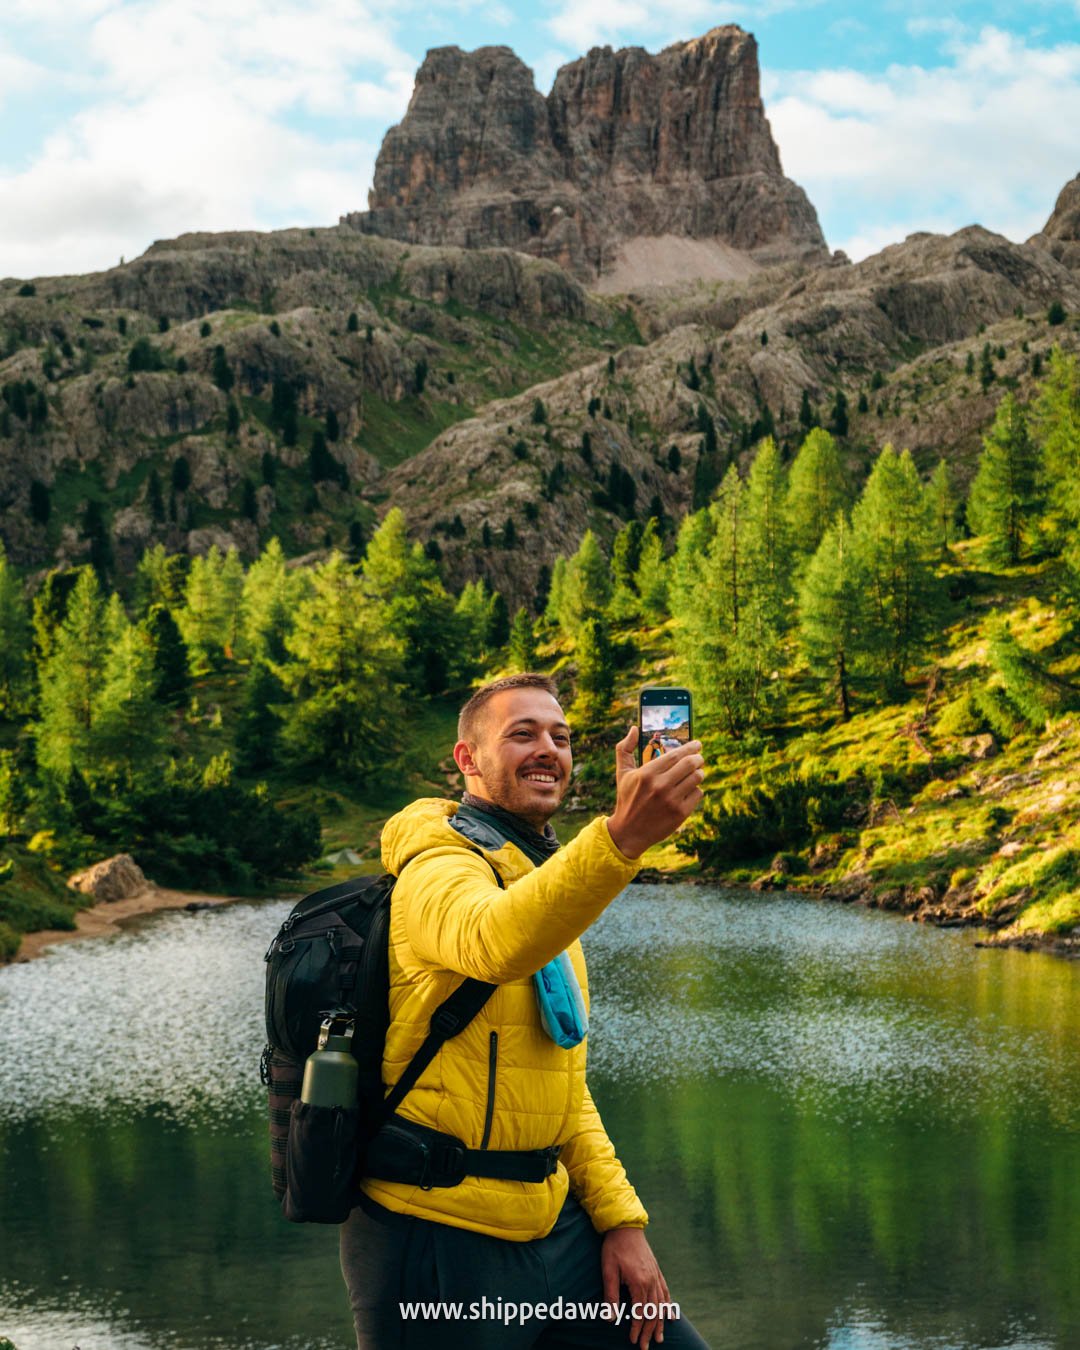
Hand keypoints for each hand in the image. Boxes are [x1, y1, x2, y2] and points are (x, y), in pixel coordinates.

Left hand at [601, 1227, 670, 1347]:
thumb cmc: (614, 1247)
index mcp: (639, 1282)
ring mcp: (656, 1275)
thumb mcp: (608, 1270)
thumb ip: (611, 1295)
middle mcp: (651, 1281)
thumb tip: (610, 1318)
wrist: (625, 1225)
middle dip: (649, 1331)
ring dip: (659, 1323)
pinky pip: (665, 1292)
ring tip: (659, 1338)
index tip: (633, 1341)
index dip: (637, 1328)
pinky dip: (668, 1306)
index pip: (640, 1313)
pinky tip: (670, 1316)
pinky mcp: (656, 1271)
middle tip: (645, 1347)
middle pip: (652, 1312)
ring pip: (661, 1305)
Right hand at [606, 726, 703, 858]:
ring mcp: (672, 800)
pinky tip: (688, 790)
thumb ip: (624, 748)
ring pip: (697, 777)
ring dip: (699, 772)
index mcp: (646, 774)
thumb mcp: (623, 773)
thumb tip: (634, 728)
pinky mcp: (680, 813)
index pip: (676, 754)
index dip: (690, 747)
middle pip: (691, 764)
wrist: (629, 832)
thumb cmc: (627, 798)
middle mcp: (660, 786)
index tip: (697, 744)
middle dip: (698, 758)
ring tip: (695, 772)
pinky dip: (696, 789)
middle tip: (699, 757)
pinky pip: (698, 793)